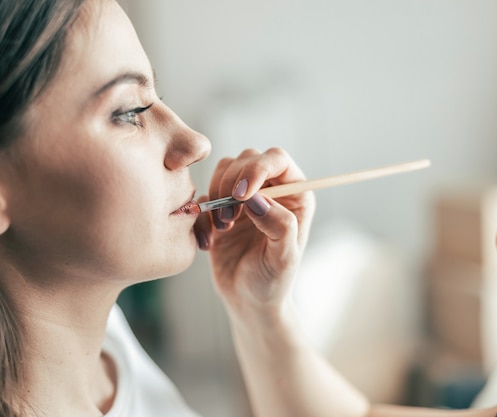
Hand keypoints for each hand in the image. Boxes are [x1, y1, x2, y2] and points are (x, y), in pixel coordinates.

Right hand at [195, 148, 314, 316]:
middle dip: (232, 183)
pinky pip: (205, 196)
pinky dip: (202, 216)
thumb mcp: (283, 258)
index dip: (257, 168)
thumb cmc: (272, 282)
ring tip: (223, 228)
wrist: (248, 303)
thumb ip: (279, 226)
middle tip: (230, 217)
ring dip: (217, 195)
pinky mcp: (221, 210)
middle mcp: (271, 191)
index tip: (242, 193)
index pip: (277, 159)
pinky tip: (209, 242)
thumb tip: (258, 198)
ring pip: (225, 170)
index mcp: (295, 195)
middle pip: (247, 159)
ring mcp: (245, 199)